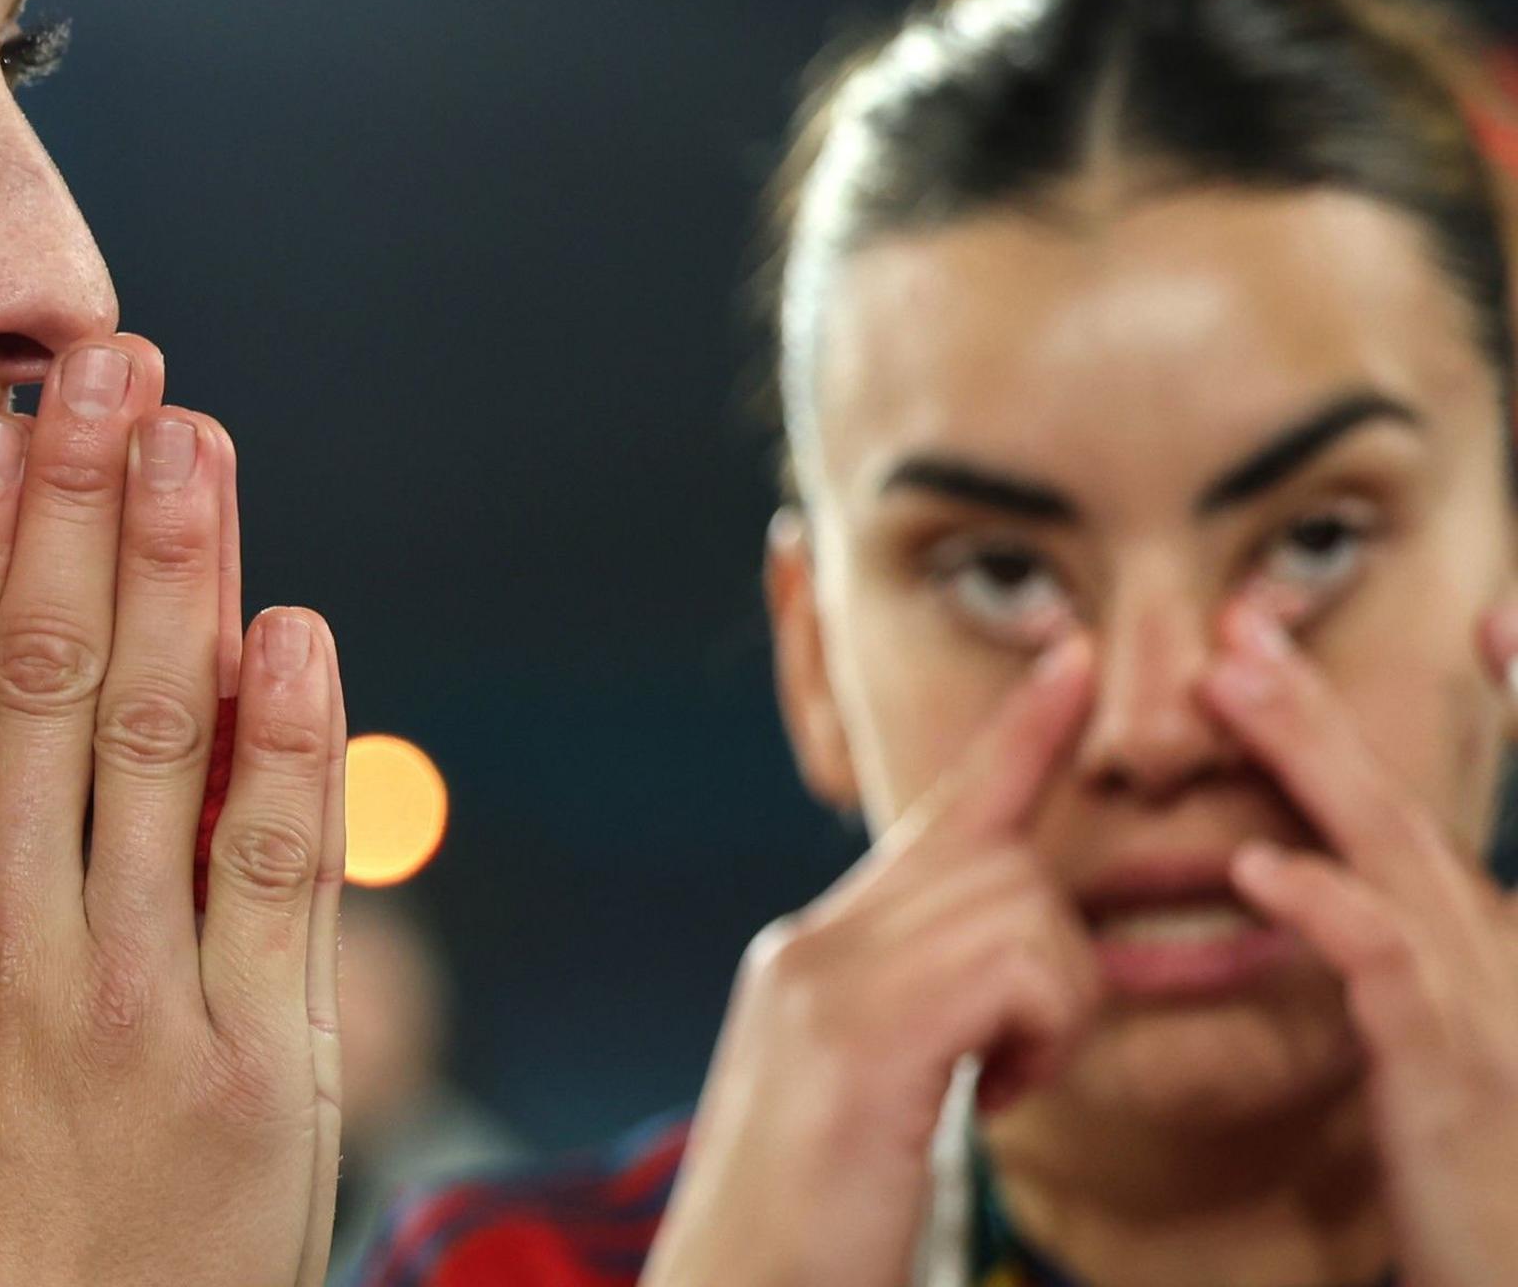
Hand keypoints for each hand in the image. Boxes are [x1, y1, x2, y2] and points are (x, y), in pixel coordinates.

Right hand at [0, 334, 347, 1285]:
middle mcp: (20, 955)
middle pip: (50, 680)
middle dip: (84, 508)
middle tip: (106, 367)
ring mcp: (152, 1004)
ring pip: (167, 738)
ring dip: (186, 572)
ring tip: (195, 436)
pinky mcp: (268, 1069)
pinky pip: (280, 869)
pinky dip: (291, 740)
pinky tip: (292, 626)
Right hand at [642, 637, 1101, 1286]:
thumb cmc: (818, 1238)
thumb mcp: (881, 1106)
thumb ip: (923, 1017)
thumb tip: (1002, 979)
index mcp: (820, 960)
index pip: (936, 823)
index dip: (1017, 739)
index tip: (1071, 657)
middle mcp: (814, 946)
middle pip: (998, 860)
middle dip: (1056, 956)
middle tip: (1015, 1066)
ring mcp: (828, 978)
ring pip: (1024, 910)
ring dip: (1052, 1013)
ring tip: (990, 1095)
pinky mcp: (861, 1027)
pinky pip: (1017, 965)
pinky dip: (1038, 1037)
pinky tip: (987, 1099)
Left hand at [1202, 604, 1517, 1286]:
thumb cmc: (1475, 1173)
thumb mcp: (1445, 1044)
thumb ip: (1401, 954)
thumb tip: (1312, 871)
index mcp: (1501, 948)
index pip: (1480, 810)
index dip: (1514, 703)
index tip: (1486, 615)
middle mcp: (1507, 958)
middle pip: (1405, 807)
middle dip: (1324, 708)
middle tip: (1243, 626)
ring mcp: (1489, 1010)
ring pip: (1393, 857)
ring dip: (1309, 762)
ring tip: (1231, 684)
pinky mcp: (1452, 1073)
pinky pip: (1386, 970)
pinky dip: (1325, 908)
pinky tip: (1260, 868)